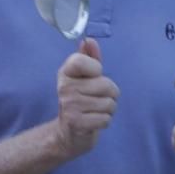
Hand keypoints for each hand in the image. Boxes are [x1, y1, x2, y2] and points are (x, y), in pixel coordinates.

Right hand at [54, 38, 119, 159]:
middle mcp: (64, 87)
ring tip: (96, 111)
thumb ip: (90, 58)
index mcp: (66, 73)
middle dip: (110, 95)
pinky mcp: (76, 123)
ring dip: (108, 110)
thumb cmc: (81, 101)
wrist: (68, 133)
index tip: (91, 78)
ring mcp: (69, 105)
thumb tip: (89, 40)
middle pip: (107, 85)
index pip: (86, 61)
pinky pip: (106, 119)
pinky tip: (94, 121)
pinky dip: (105, 122)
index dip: (96, 70)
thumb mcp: (84, 78)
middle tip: (97, 99)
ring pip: (109, 104)